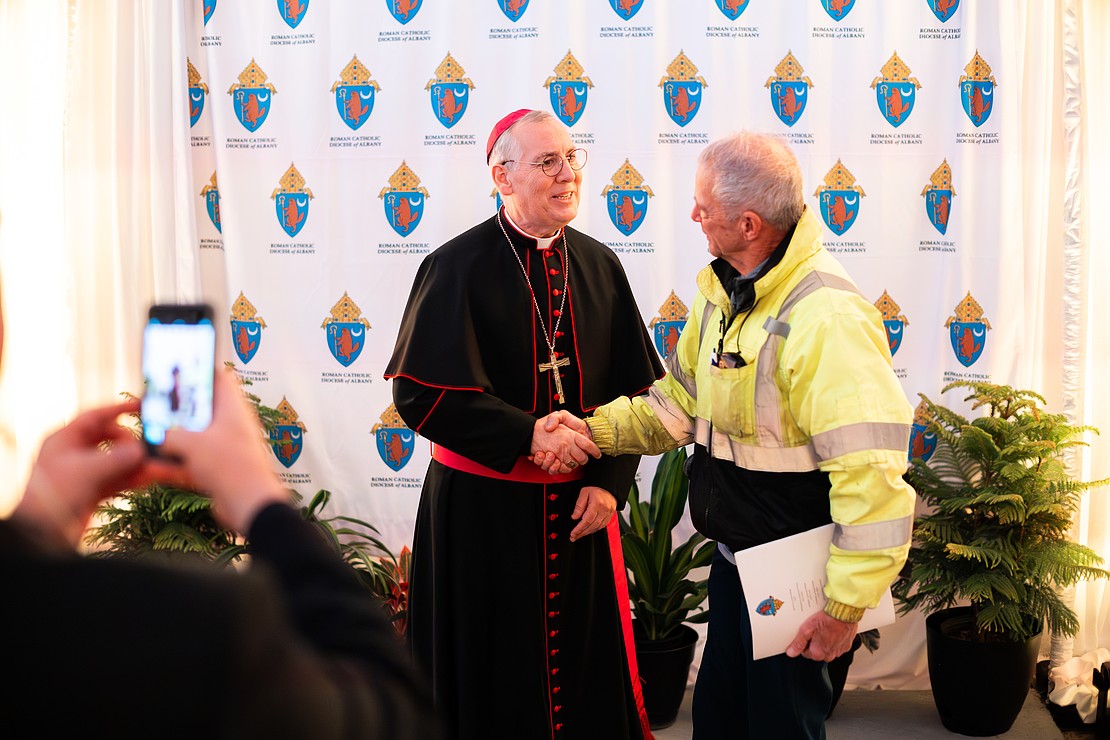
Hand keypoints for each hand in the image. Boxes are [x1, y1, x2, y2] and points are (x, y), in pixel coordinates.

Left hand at [15, 399, 149, 548]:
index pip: (94, 417)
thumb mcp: (87, 470)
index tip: (141, 406)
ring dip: (137, 464)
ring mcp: (83, 473)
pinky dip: (133, 478)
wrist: (42, 533)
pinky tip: (150, 478)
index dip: (118, 409)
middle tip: (147, 449)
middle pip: (109, 439)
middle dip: (131, 443)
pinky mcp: (91, 491)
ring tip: (159, 466)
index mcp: (64, 440)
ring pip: (116, 461)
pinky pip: (117, 479)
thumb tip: (141, 450)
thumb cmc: (54, 495)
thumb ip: (118, 458)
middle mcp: (73, 453)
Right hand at [159, 369, 287, 533]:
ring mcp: (228, 446)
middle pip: (204, 407)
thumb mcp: (190, 445)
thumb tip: (154, 436)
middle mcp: (232, 424)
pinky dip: (181, 460)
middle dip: (180, 407)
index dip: (199, 370)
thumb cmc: (231, 468)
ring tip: (153, 434)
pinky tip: (160, 464)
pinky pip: (197, 458)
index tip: (177, 368)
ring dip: (177, 436)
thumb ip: (167, 435)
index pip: (219, 378)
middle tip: (156, 406)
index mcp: (233, 408)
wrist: (250, 506)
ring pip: (198, 434)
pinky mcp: (222, 467)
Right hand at [530, 413, 598, 474]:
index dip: (595, 451)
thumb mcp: (557, 415)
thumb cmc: (543, 425)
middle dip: (583, 458)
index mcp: (571, 434)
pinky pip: (563, 470)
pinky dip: (563, 468)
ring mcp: (560, 455)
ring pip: (574, 465)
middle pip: (583, 458)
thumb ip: (566, 417)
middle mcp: (566, 446)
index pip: (589, 445)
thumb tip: (575, 428)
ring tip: (570, 458)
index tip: (597, 453)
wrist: (529, 434)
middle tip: (581, 455)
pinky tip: (561, 462)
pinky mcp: (552, 462)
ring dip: (573, 464)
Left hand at [569, 486, 615, 541]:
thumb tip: (574, 517)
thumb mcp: (584, 493)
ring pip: (597, 527)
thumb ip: (579, 505)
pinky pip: (602, 526)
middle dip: (582, 533)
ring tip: (579, 535)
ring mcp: (608, 514)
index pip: (587, 520)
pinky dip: (594, 529)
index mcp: (597, 503)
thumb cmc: (596, 488)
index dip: (579, 528)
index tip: (573, 533)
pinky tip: (588, 530)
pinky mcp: (609, 516)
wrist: (608, 487)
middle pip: (592, 526)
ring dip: (587, 533)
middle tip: (574, 537)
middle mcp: (604, 510)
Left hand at [785, 611, 858, 661]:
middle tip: (815, 629)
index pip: (805, 653)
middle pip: (817, 651)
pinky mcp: (847, 645)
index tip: (806, 634)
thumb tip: (791, 652)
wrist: (845, 612)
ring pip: (828, 648)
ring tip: (824, 628)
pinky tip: (833, 629)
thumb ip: (798, 642)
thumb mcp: (807, 629)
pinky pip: (838, 645)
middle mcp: (830, 655)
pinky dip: (835, 639)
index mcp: (818, 653)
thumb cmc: (828, 619)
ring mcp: (839, 650)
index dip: (804, 643)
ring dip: (825, 641)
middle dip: (815, 642)